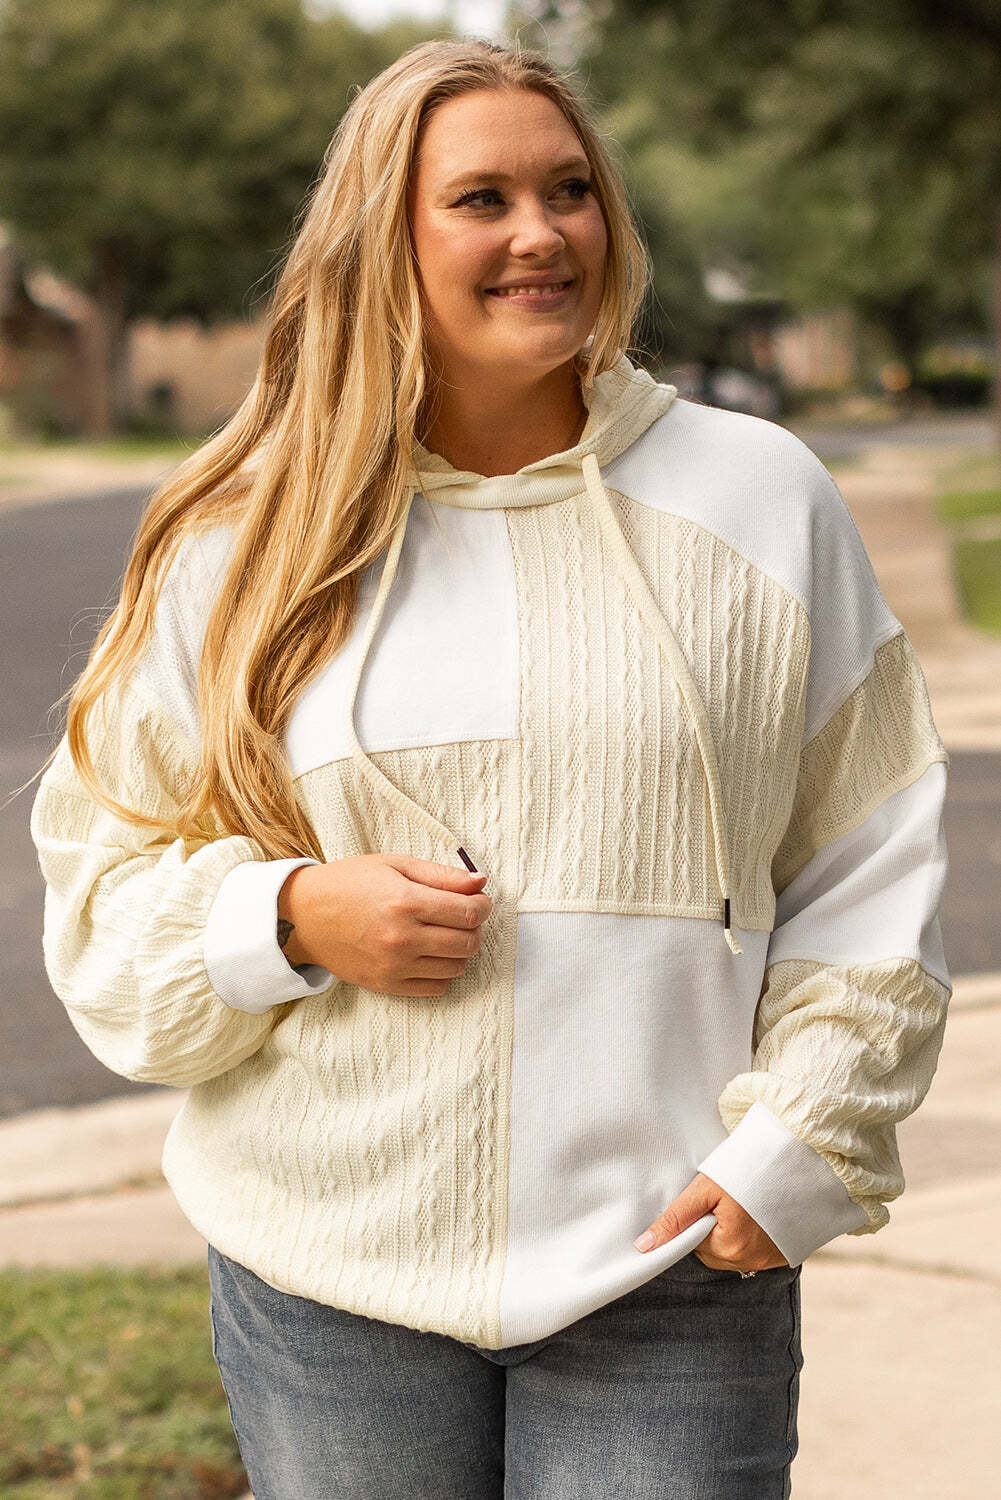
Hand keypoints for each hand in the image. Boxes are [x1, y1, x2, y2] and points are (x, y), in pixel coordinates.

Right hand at [277, 852, 490, 997]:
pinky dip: (442, 972)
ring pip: (456, 967)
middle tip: (461, 915)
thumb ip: (441, 875)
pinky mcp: (386, 985)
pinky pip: (436, 988)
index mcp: (405, 901)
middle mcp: (402, 937)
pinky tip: (429, 954)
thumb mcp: (394, 865)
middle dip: (474, 927)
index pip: (469, 912)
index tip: (478, 900)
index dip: (482, 905)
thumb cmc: (349, 883)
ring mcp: (394, 965)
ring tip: (443, 934)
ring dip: (459, 950)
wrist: (303, 916)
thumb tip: (480, 881)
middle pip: (468, 942)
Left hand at [633, 1171, 789, 1271]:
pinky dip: (749, 1237)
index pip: (693, 1244)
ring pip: (730, 1252)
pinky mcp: (781, 1256)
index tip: (704, 1201)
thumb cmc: (747, 1169)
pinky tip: (754, 1216)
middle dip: (711, 1228)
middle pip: (711, 1251)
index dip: (694, 1220)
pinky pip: (752, 1252)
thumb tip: (643, 1246)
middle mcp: (749, 1261)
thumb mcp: (705, 1188)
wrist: (795, 1161)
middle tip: (723, 1200)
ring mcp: (767, 1261)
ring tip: (739, 1206)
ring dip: (729, 1233)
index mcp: (728, 1247)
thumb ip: (675, 1218)